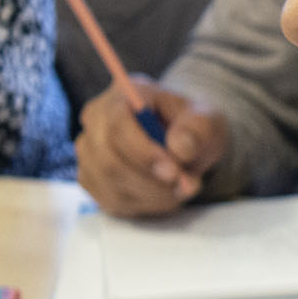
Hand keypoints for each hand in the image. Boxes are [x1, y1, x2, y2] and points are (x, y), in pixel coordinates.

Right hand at [76, 80, 228, 216]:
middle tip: (185, 186)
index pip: (118, 124)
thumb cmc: (190, 127)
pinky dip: (143, 204)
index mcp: (123, 94)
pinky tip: (164, 195)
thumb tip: (179, 148)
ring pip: (110, 183)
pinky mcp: (91, 179)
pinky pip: (111, 200)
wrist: (182, 142)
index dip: (143, 152)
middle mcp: (96, 119)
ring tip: (181, 188)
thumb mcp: (207, 121)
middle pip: (108, 159)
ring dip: (151, 194)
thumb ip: (198, 129)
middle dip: (150, 181)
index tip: (173, 172)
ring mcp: (89, 150)